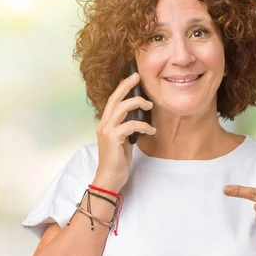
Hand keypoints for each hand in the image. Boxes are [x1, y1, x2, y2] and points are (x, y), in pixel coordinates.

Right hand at [94, 72, 155, 191]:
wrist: (109, 178)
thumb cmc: (117, 161)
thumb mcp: (123, 141)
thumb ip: (127, 129)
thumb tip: (138, 119)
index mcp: (106, 124)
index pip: (113, 101)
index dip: (121, 88)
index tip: (131, 78)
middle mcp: (104, 124)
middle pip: (115, 99)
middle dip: (126, 86)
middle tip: (137, 77)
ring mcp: (107, 131)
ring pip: (122, 108)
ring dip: (137, 103)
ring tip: (150, 105)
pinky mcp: (113, 138)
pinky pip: (130, 125)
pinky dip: (143, 125)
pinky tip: (151, 131)